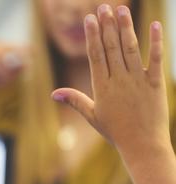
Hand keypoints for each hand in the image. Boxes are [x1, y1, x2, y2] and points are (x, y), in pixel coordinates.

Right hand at [52, 4, 170, 162]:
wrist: (141, 145)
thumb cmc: (115, 131)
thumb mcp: (92, 116)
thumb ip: (74, 100)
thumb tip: (53, 93)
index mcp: (102, 88)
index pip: (96, 56)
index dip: (92, 35)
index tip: (90, 19)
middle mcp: (118, 81)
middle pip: (111, 48)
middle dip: (107, 26)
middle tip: (103, 7)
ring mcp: (137, 81)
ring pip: (130, 49)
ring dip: (125, 28)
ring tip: (121, 10)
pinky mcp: (155, 83)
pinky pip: (155, 59)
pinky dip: (155, 42)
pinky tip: (153, 25)